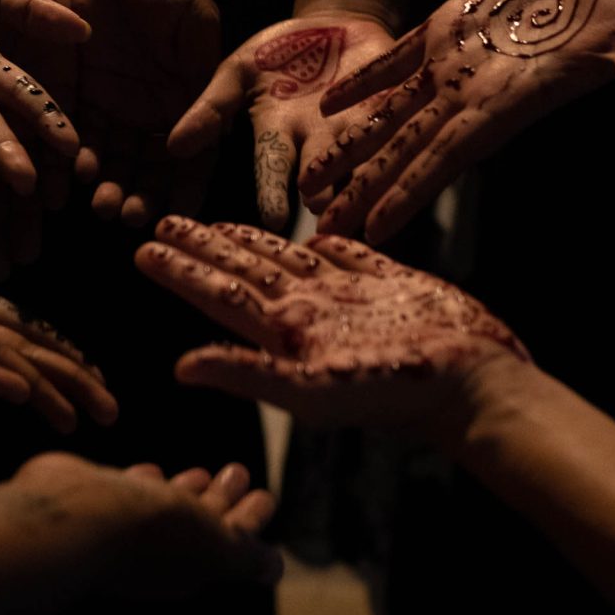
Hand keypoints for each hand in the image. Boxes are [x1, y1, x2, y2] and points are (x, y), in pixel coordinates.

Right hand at [0, 451, 281, 595]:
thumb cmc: (153, 533)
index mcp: (192, 561)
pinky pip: (129, 489)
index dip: (250, 517)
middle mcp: (158, 546)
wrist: (78, 516)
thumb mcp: (217, 548)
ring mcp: (124, 523)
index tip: (266, 494)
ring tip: (201, 472)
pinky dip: (144, 482)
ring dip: (185, 490)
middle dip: (221, 498)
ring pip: (165, 505)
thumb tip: (275, 569)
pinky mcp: (95, 498)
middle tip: (239, 472)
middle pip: (200, 520)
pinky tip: (150, 473)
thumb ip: (245, 556)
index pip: (231, 538)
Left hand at [69, 0, 221, 224]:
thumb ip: (201, 72)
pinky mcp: (78, 93)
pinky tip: (71, 174)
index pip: (193, 153)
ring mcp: (114, 105)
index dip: (184, 185)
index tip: (175, 211)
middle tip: (126, 215)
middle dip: (140, 195)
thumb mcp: (194, 21)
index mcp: (188, 96)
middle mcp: (152, 110)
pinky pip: (75, 132)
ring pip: (113, 159)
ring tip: (100, 205)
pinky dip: (74, 158)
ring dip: (108, 186)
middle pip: (149, 167)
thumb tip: (202, 131)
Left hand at [135, 215, 529, 438]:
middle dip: (203, 248)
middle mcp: (313, 313)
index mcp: (287, 333)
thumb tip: (179, 369)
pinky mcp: (393, 283)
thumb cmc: (395, 394)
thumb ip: (247, 374)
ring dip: (253, 242)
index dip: (181, 271)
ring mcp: (352, 298)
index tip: (142, 248)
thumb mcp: (311, 392)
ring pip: (290, 259)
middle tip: (164, 221)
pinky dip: (330, 242)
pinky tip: (314, 232)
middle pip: (245, 271)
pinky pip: (353, 254)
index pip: (220, 294)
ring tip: (220, 226)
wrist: (472, 386)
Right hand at [169, 15, 396, 229]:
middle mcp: (318, 141)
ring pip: (363, 156)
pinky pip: (398, 122)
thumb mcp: (235, 73)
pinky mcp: (391, 105)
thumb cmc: (276, 53)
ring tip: (373, 197)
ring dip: (367, 177)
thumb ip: (210, 110)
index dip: (273, 192)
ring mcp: (356, 124)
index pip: (272, 167)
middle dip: (326, 194)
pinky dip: (404, 137)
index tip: (273, 220)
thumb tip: (171, 147)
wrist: (334, 24)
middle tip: (329, 216)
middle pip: (322, 172)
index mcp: (278, 134)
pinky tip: (415, 152)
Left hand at [300, 0, 614, 242]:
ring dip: (353, 145)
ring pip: (392, 113)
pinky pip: (396, 61)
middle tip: (322, 230)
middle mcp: (474, 93)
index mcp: (509, 102)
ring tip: (311, 180)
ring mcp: (458, 64)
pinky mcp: (452, 29)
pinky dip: (363, 81)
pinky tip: (328, 104)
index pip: (449, 157)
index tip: (374, 232)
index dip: (410, 192)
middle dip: (365, 190)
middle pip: (407, 150)